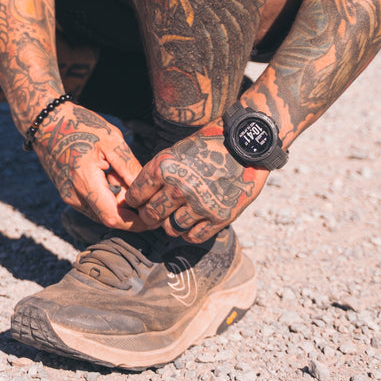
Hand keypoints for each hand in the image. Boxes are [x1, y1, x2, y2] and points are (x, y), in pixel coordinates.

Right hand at [33, 102, 142, 228]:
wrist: (47, 123)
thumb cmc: (80, 125)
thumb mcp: (111, 139)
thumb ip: (128, 167)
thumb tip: (146, 189)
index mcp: (85, 182)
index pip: (113, 218)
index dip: (135, 223)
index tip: (152, 218)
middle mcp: (74, 196)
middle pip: (108, 217)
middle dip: (128, 211)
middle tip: (140, 189)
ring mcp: (68, 196)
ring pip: (100, 211)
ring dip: (116, 202)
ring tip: (121, 176)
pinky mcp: (67, 193)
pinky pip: (91, 204)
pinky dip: (105, 197)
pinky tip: (109, 176)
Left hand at [126, 121, 267, 241]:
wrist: (245, 144)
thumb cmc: (208, 145)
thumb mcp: (177, 151)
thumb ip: (159, 174)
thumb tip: (141, 198)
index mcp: (165, 168)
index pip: (137, 194)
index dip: (135, 200)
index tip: (138, 202)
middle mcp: (179, 187)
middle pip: (151, 215)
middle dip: (149, 215)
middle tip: (154, 213)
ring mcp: (199, 204)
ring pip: (170, 229)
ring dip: (170, 224)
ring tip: (175, 215)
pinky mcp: (219, 217)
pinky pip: (193, 236)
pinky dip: (189, 232)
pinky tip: (191, 222)